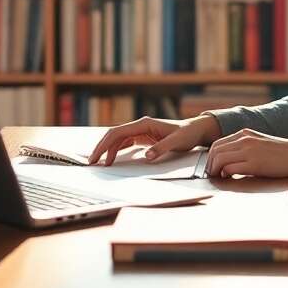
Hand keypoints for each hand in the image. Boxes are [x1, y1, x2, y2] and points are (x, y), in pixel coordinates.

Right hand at [88, 115, 221, 165]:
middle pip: (114, 135)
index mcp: (144, 124)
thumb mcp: (176, 142)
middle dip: (101, 148)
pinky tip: (111, 159)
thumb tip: (146, 156)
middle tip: (92, 162)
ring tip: (99, 163)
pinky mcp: (144, 137)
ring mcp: (141, 131)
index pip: (117, 133)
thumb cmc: (187, 134)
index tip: (96, 157)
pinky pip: (125, 143)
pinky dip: (116, 150)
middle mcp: (140, 125)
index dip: (104, 145)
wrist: (195, 130)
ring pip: (118, 139)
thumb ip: (161, 148)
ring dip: (107, 150)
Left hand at [205, 129, 287, 178]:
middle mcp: (244, 140)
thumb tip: (230, 161)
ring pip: (220, 159)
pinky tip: (230, 178)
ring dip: (215, 170)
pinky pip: (230, 168)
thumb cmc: (281, 152)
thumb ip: (244, 147)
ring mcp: (249, 151)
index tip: (212, 166)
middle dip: (210, 164)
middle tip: (212, 174)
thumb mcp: (259, 143)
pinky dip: (225, 175)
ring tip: (219, 178)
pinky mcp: (254, 164)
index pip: (218, 143)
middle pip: (215, 151)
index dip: (211, 157)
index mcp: (245, 134)